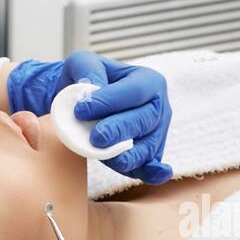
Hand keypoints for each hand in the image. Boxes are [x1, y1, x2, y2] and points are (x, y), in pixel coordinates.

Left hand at [6, 50, 172, 184]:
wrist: (84, 106)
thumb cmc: (86, 82)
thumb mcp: (82, 63)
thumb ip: (87, 70)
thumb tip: (91, 87)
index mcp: (147, 81)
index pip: (132, 92)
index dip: (109, 101)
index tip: (81, 110)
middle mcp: (157, 106)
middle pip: (144, 120)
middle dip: (120, 130)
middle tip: (96, 137)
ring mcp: (156, 132)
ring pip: (148, 146)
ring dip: (128, 154)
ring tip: (107, 157)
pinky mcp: (147, 154)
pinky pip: (151, 165)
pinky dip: (152, 172)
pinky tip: (156, 175)